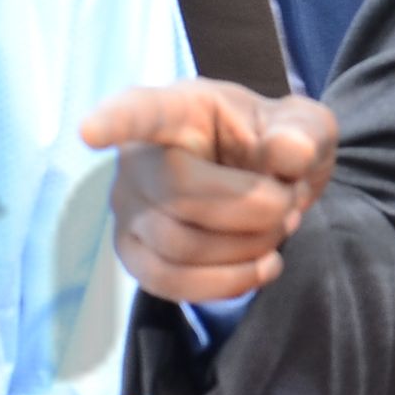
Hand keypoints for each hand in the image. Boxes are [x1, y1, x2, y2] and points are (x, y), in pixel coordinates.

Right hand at [79, 81, 336, 305]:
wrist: (270, 184)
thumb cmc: (277, 144)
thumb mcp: (306, 127)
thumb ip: (302, 134)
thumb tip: (288, 154)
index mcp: (177, 110)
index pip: (139, 112)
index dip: (114, 122)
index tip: (89, 131)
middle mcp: (138, 158)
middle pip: (179, 193)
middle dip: (252, 209)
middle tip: (289, 204)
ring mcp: (128, 210)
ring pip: (179, 246)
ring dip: (247, 247)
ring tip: (280, 229)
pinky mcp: (136, 255)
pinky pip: (170, 284)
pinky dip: (227, 283)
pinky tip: (264, 266)